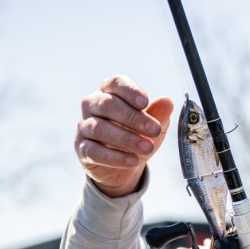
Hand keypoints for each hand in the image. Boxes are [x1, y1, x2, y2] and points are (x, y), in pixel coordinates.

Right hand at [74, 75, 173, 197]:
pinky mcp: (82, 148)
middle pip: (107, 105)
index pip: (116, 83)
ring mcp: (84, 126)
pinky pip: (94, 151)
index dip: (130, 91)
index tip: (145, 103)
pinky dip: (115, 157)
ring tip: (148, 148)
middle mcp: (92, 104)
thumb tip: (167, 101)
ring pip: (100, 128)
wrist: (125, 164)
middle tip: (155, 130)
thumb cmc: (137, 134)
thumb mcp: (153, 124)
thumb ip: (159, 113)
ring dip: (126, 139)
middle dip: (133, 117)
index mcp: (109, 91)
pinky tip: (133, 160)